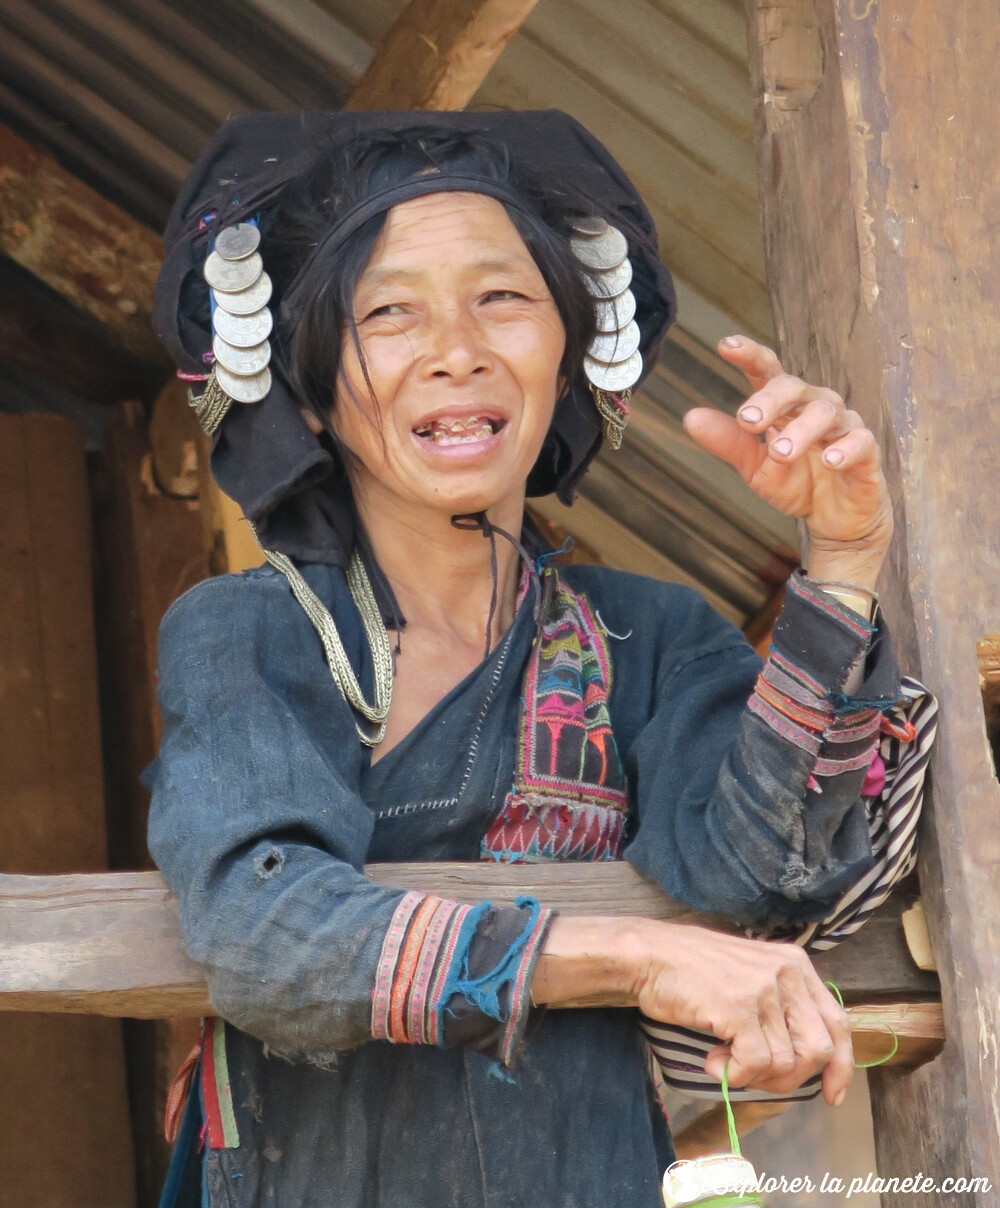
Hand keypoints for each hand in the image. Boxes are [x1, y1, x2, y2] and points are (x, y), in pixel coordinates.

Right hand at [531, 915, 853, 1105]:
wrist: (649, 956)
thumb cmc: (693, 971)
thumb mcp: (750, 977)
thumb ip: (780, 1007)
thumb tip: (804, 1062)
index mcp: (795, 964)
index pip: (837, 1022)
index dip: (840, 1066)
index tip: (832, 1095)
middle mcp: (786, 971)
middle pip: (818, 1049)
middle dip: (791, 1078)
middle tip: (754, 1077)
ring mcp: (763, 987)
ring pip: (786, 1062)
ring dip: (753, 1076)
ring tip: (722, 1061)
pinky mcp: (738, 1005)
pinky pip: (755, 1062)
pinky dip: (734, 1074)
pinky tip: (711, 1062)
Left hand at [683, 336, 892, 585]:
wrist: (834, 520)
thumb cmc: (795, 482)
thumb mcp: (754, 467)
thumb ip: (728, 442)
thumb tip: (690, 418)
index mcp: (785, 406)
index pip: (767, 371)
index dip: (749, 355)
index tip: (725, 345)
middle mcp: (814, 406)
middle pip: (794, 387)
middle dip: (770, 400)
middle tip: (747, 421)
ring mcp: (843, 426)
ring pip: (825, 414)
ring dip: (800, 431)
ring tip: (779, 452)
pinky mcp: (867, 451)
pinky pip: (861, 441)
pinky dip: (845, 449)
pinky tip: (830, 461)